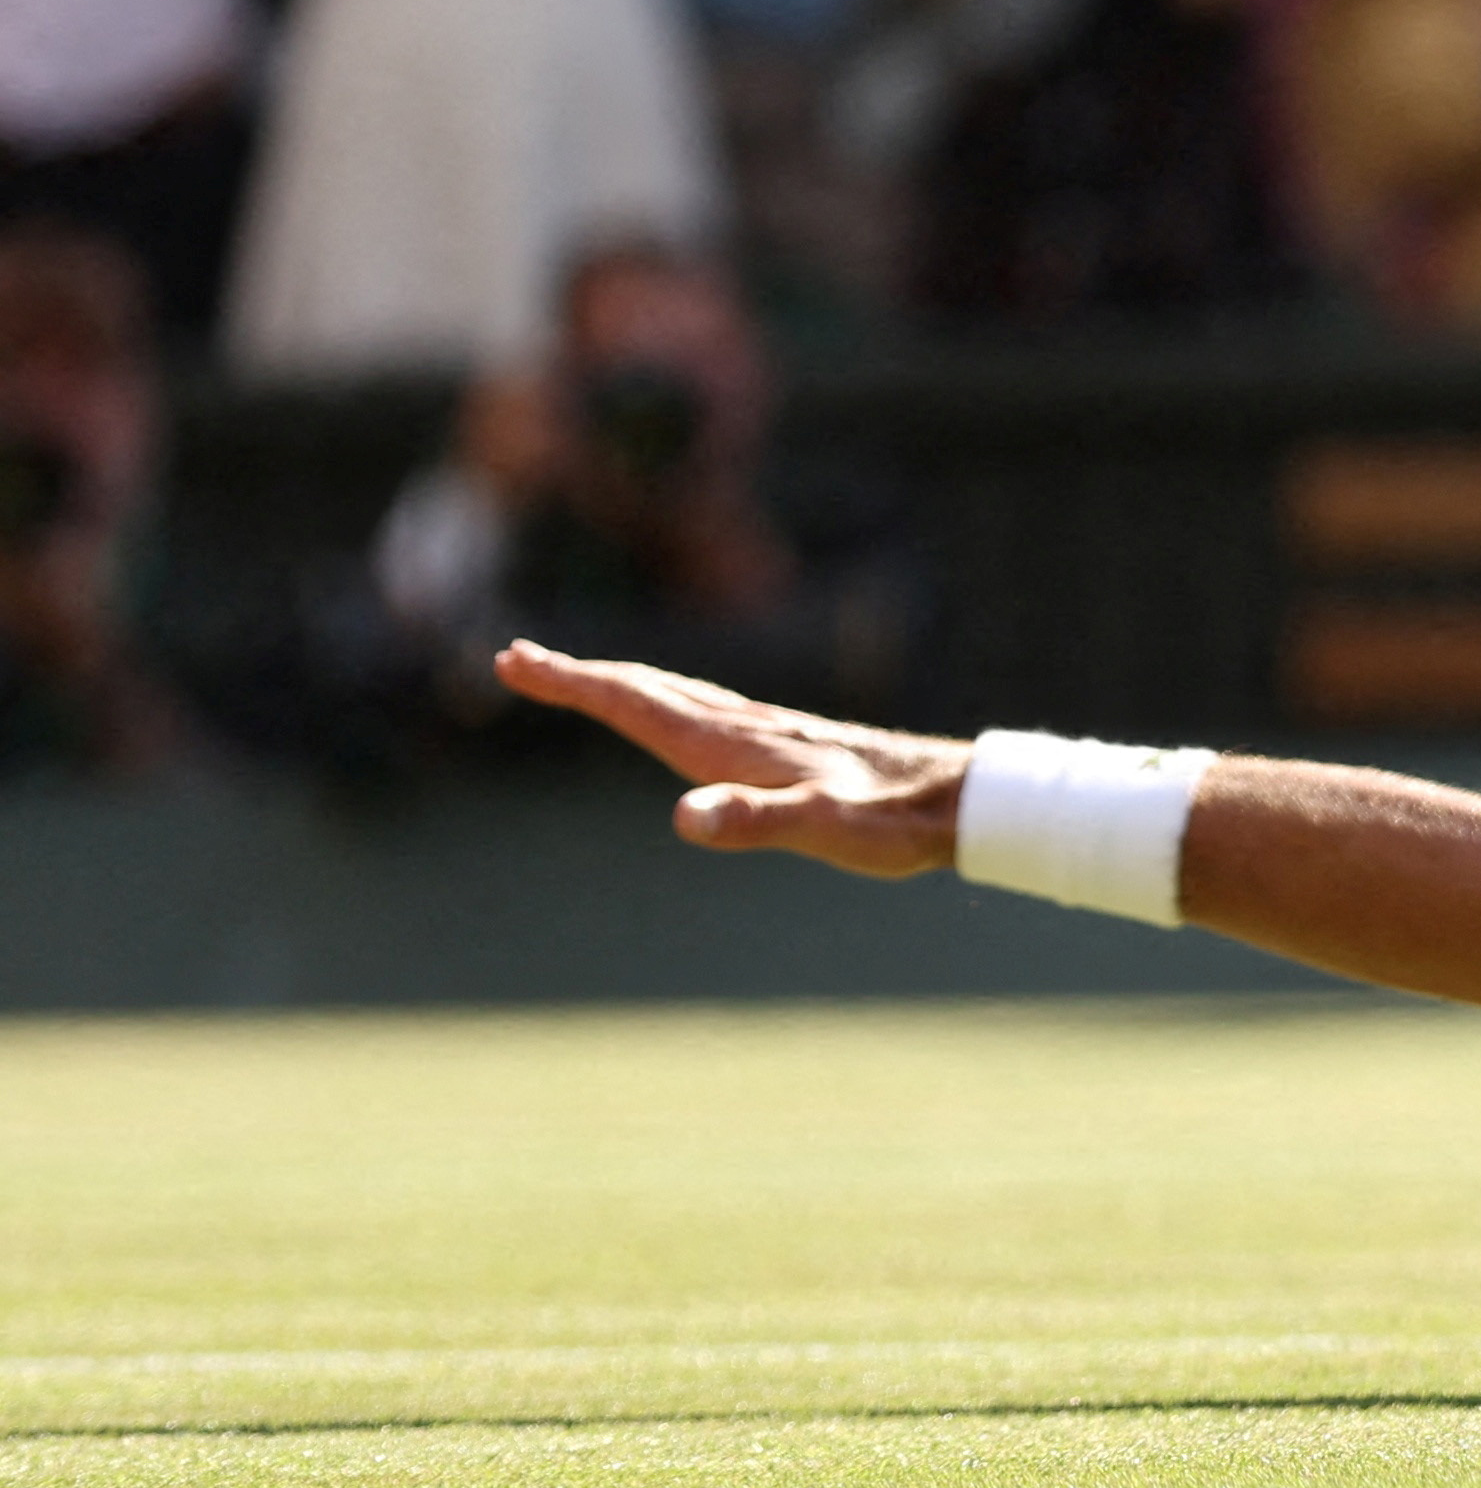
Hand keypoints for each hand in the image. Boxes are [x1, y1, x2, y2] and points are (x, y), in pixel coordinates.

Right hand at [497, 644, 968, 877]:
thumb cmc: (892, 822)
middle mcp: (745, 726)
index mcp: (735, 742)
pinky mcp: (791, 744)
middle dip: (580, 675)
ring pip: (679, 696)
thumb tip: (688, 817)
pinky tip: (680, 716)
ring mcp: (768, 731)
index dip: (574, 684)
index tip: (514, 661)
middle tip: (517, 659)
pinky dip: (670, 703)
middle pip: (647, 690)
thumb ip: (757, 820)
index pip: (637, 704)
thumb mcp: (823, 828)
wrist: (958, 800)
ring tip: (579, 678)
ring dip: (622, 684)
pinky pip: (710, 713)